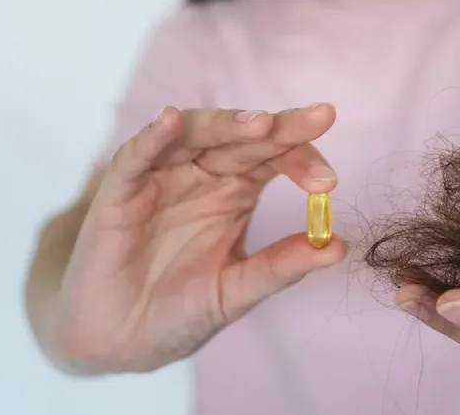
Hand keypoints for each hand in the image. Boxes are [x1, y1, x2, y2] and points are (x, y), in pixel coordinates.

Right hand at [53, 104, 347, 372]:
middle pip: (244, 136)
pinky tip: (171, 121)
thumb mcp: (237, 289)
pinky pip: (136, 155)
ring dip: (226, 124)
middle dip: (280, 127)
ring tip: (261, 123)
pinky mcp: (120, 190)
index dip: (304, 160)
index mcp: (237, 190)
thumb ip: (281, 266)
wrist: (124, 341)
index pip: (276, 157)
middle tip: (319, 118)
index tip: (329, 182)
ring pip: (195, 133)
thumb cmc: (182, 308)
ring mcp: (162, 176)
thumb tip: (339, 248)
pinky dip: (153, 137)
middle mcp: (203, 173)